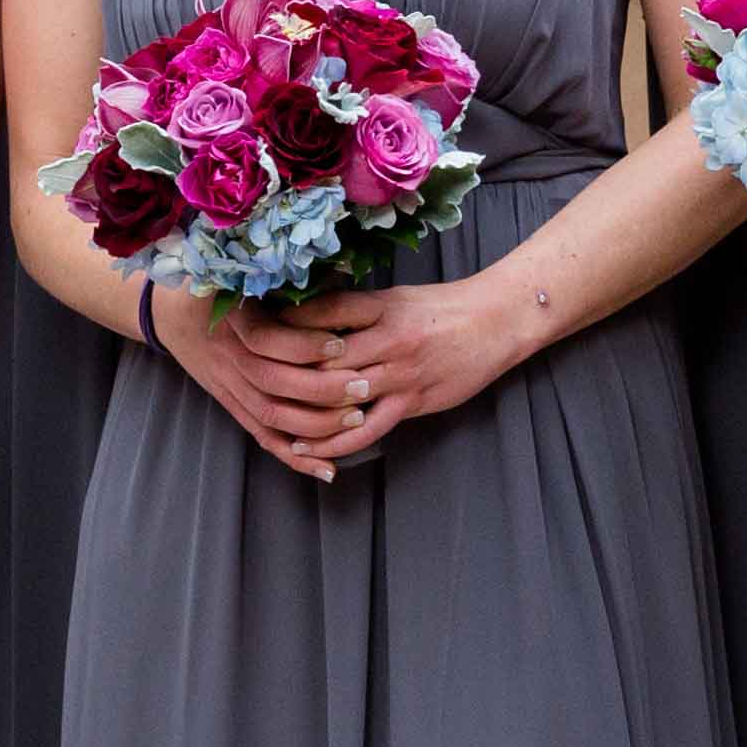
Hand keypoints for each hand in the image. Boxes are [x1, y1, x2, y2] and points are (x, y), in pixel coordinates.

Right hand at [160, 290, 351, 477]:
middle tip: (363, 385)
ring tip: (356, 417)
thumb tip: (342, 265)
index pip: (266, 340)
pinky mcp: (231, 406)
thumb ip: (281, 275)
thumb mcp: (239, 271)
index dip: (304, 344)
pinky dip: (294, 457)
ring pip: (271, 415)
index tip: (342, 340)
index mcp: (229, 319)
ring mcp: (227, 386)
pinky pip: (263, 437)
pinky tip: (327, 468)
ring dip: (316, 424)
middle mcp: (227, 356)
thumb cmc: (214, 285)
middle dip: (323, 389)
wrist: (168, 313)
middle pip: (273, 383)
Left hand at [280, 270, 549, 470]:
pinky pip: (370, 428)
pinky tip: (312, 448)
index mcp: (381, 308)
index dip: (287, 323)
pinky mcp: (413, 402)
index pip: (323, 314)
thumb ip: (355, 310)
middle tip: (250, 379)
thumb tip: (308, 318)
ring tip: (270, 422)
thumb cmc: (443, 307)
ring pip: (342, 397)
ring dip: (303, 412)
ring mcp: (401, 375)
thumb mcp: (395, 298)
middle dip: (286, 370)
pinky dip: (337, 442)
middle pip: (325, 360)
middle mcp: (387, 341)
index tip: (256, 328)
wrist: (495, 321)